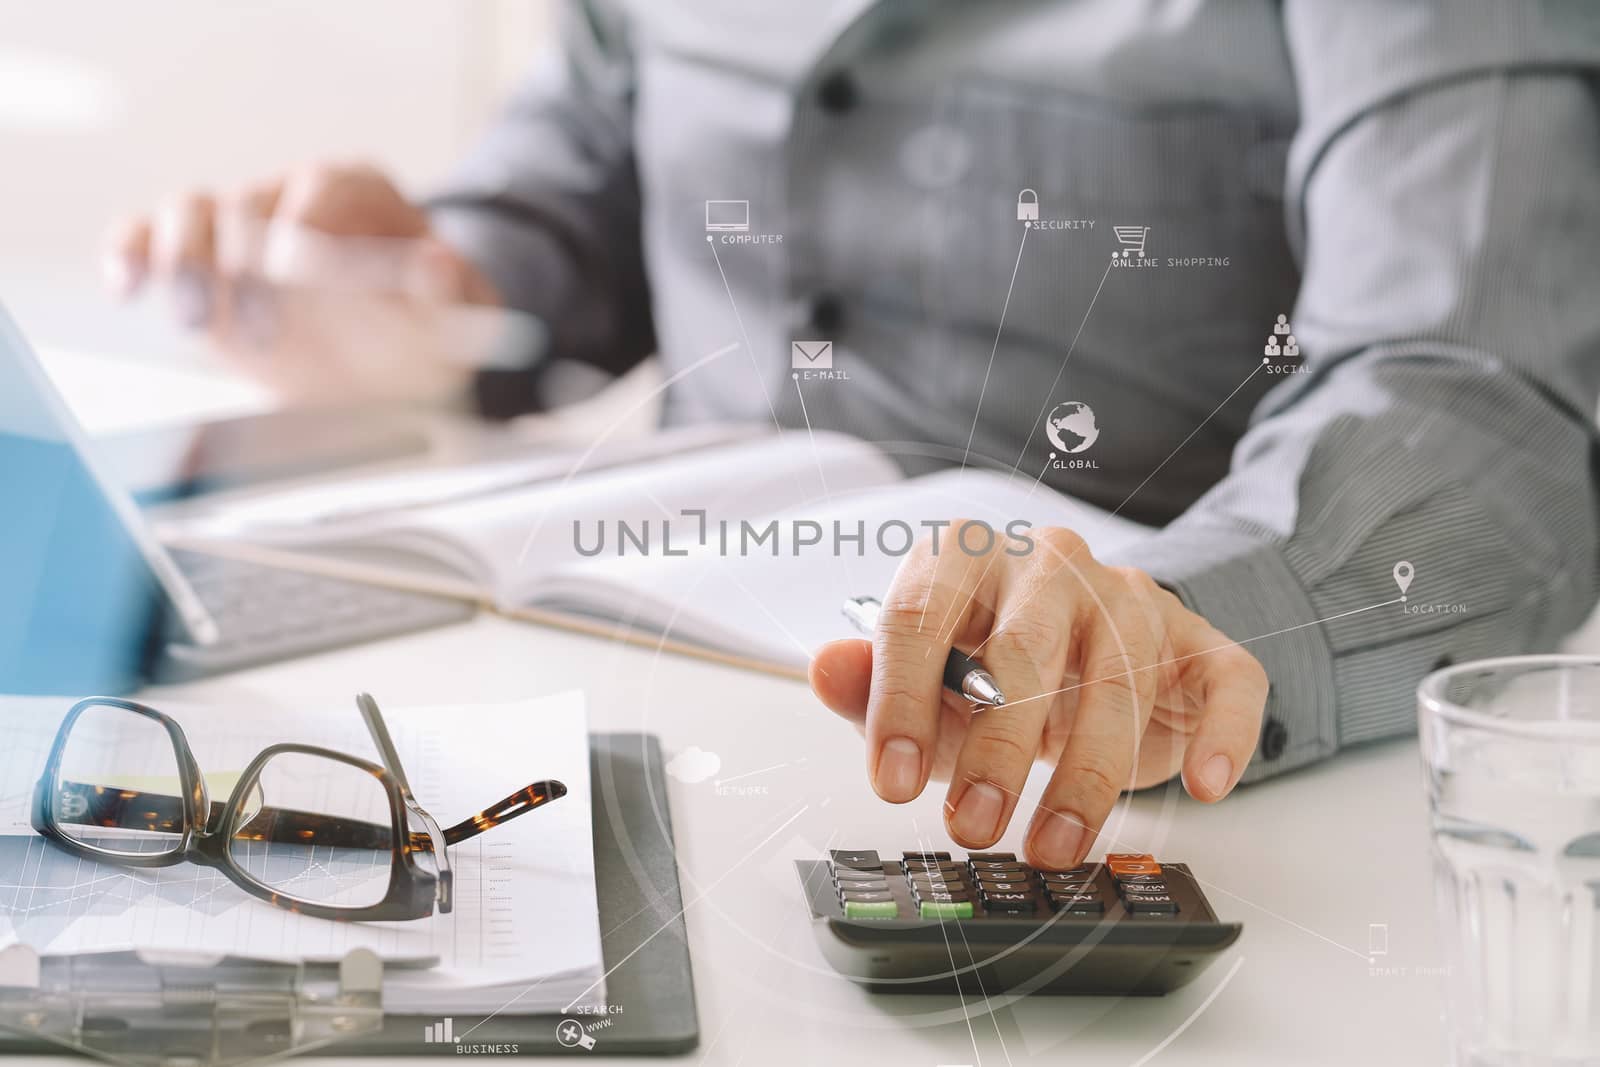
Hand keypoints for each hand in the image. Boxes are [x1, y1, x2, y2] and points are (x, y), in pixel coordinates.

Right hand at [102, 163, 500, 402]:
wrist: (390, 365)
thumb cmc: (424, 328)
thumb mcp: (452, 317)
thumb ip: (445, 292)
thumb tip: (437, 265)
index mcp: (359, 193)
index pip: (324, 187)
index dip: (306, 225)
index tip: (296, 271)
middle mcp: (292, 197)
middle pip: (250, 202)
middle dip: (248, 266)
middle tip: (263, 329)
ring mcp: (240, 228)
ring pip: (191, 211)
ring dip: (183, 260)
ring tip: (194, 320)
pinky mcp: (200, 263)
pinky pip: (146, 237)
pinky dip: (130, 255)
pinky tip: (128, 290)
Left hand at [809, 522, 1267, 868]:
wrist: (1087, 641)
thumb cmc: (990, 665)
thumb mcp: (923, 678)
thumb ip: (870, 682)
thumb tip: (823, 670)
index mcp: (968, 556)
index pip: (923, 618)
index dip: (902, 704)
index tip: (890, 784)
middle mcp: (1051, 564)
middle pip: (1023, 652)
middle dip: (996, 750)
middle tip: (971, 826)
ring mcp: (1132, 597)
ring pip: (1119, 680)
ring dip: (1086, 778)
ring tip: (1051, 848)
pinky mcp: (1200, 640)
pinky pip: (1227, 679)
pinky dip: (1222, 734)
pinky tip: (1206, 785)